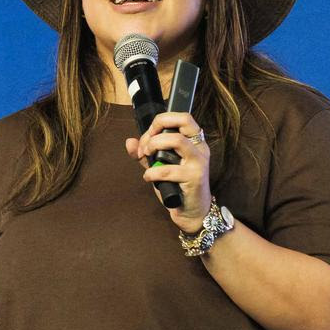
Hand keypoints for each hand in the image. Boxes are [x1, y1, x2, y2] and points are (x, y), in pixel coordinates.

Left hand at [125, 110, 212, 232]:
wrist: (192, 213)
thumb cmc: (177, 187)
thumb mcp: (160, 166)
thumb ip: (145, 154)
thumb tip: (129, 142)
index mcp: (194, 142)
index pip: (183, 117)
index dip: (160, 121)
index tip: (147, 136)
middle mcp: (200, 148)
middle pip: (184, 120)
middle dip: (157, 129)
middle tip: (146, 146)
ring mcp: (199, 163)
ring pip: (176, 140)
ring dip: (154, 146)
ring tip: (147, 158)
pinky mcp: (194, 178)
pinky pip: (167, 170)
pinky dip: (151, 173)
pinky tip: (149, 178)